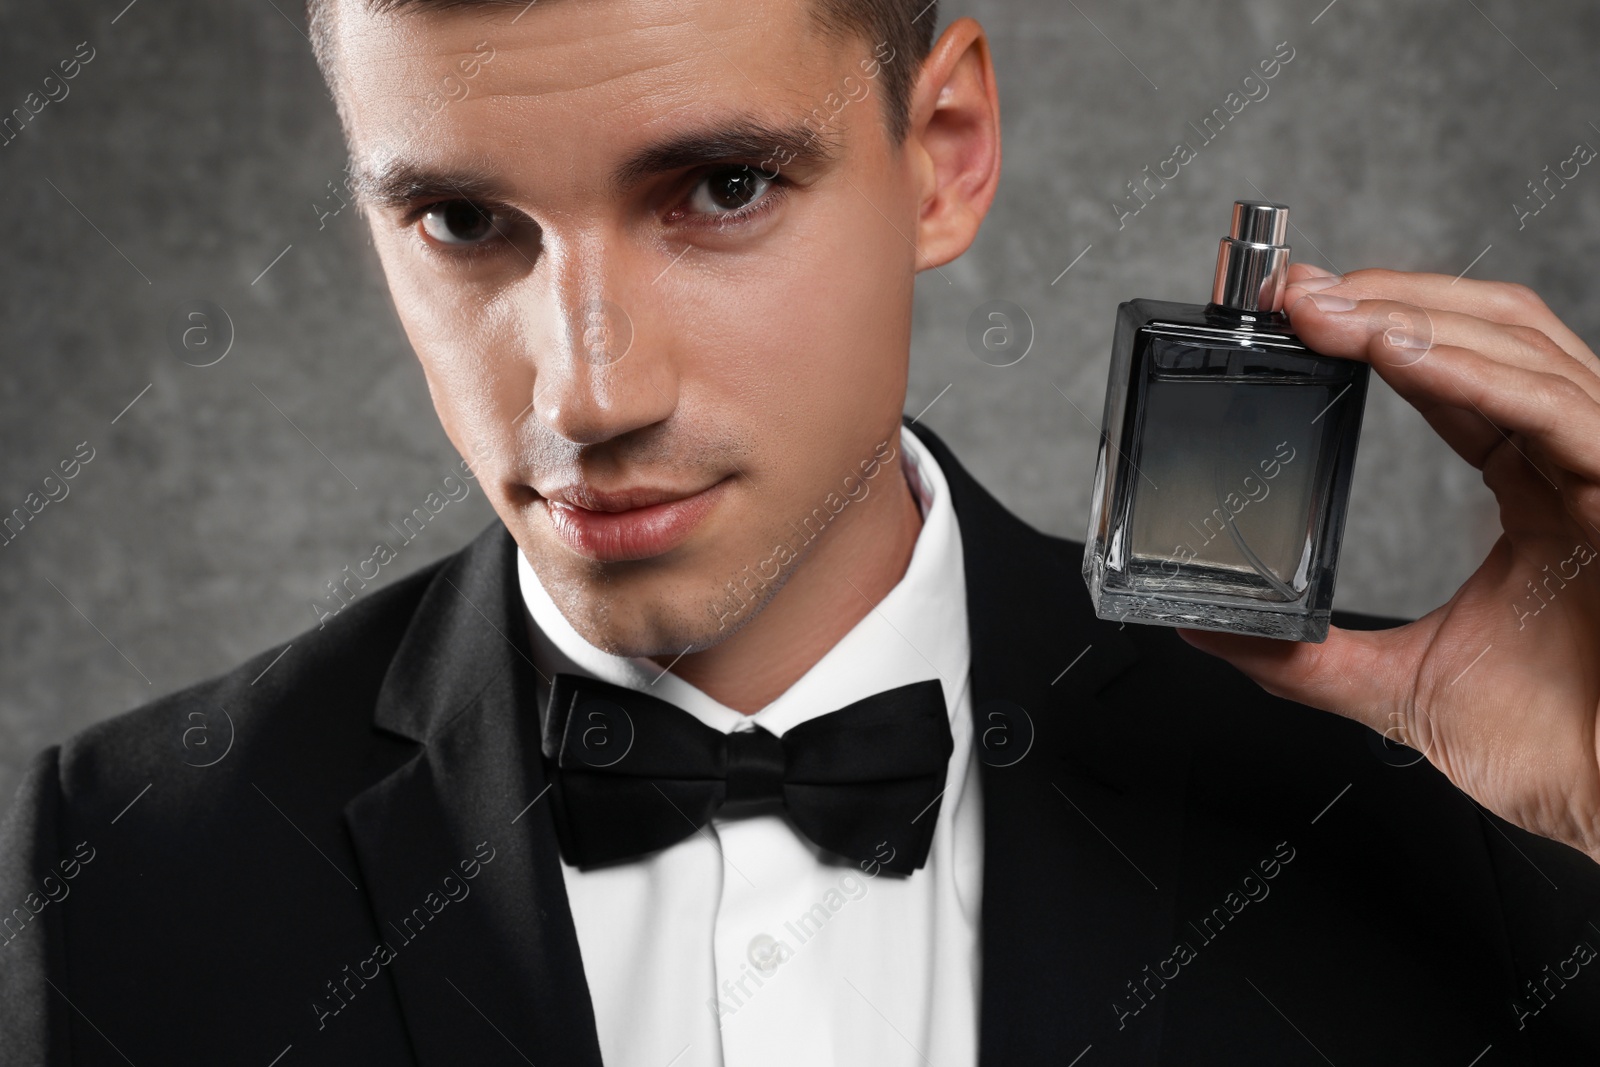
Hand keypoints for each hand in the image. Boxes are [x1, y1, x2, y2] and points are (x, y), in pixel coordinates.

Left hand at [1178, 262, 1599, 864]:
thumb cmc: (1569, 752)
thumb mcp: (1403, 688)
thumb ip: (1306, 659)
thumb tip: (1212, 632)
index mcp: (1540, 490)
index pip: (1461, 379)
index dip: (1384, 334)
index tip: (1297, 313)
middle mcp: (1579, 464)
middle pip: (1492, 336)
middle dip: (1388, 300)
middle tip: (1293, 291)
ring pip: (1524, 349)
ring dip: (1413, 317)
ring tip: (1323, 307)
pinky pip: (1560, 410)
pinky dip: (1475, 374)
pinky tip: (1399, 352)